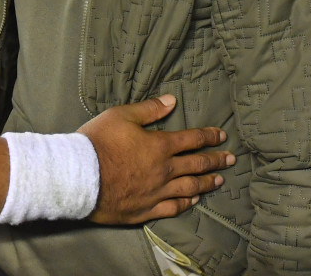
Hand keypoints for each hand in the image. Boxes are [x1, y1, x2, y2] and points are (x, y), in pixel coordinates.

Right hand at [79, 94, 233, 224]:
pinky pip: (172, 207)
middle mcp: (164, 170)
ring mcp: (157, 192)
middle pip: (197, 165)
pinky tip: (193, 201)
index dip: (209, 136)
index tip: (222, 136)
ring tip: (218, 181)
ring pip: (190, 188)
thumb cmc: (99, 143)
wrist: (80, 177)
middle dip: (216, 160)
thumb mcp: (122, 116)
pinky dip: (186, 204)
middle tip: (230, 159)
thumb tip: (171, 101)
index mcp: (160, 145)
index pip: (192, 139)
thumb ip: (149, 110)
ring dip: (206, 183)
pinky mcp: (146, 209)